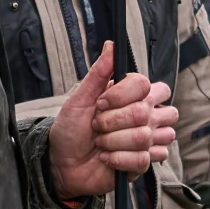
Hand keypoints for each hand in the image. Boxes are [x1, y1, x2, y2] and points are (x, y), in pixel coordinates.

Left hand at [49, 45, 177, 202]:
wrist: (62, 163)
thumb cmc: (71, 129)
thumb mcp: (79, 99)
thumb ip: (98, 73)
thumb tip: (111, 45)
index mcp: (133, 95)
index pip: (145, 85)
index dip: (121, 95)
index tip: (100, 103)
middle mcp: (146, 115)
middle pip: (145, 111)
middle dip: (113, 121)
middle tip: (97, 125)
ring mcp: (147, 139)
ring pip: (145, 136)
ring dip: (113, 141)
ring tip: (101, 143)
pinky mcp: (143, 162)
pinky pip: (143, 159)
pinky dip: (118, 159)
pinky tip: (107, 158)